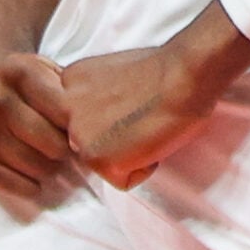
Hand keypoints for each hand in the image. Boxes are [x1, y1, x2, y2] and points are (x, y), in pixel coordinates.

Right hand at [0, 51, 73, 198]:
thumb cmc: (27, 87)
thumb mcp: (50, 72)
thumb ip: (72, 93)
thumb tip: (94, 135)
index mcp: (16, 70)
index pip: (66, 112)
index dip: (81, 127)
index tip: (85, 132)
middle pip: (53, 144)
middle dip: (68, 152)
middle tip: (71, 151)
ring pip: (38, 167)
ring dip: (52, 170)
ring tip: (53, 161)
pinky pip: (16, 185)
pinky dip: (32, 186)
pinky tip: (34, 175)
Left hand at [60, 0, 249, 191]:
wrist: (184, 75)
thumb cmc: (165, 69)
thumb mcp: (113, 70)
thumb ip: (97, 94)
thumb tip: (107, 116)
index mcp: (70, 80)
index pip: (79, 117)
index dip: (110, 117)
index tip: (128, 106)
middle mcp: (65, 107)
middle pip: (87, 142)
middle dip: (113, 139)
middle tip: (140, 119)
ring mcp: (79, 135)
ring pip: (103, 163)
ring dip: (128, 153)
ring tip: (148, 127)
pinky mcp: (99, 159)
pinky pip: (123, 180)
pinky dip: (144, 168)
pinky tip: (153, 141)